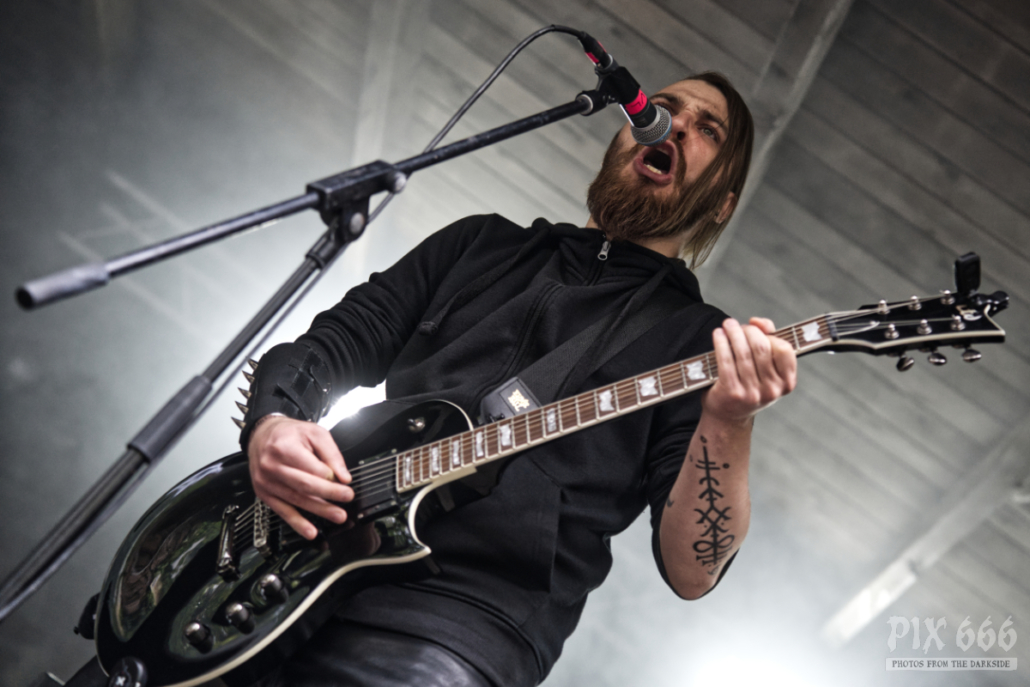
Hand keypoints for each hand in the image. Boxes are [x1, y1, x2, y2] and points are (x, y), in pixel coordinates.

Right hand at [247, 416, 353, 539]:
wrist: (261, 436)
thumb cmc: (289, 434)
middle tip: (347, 498)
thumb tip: (343, 476)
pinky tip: (310, 531)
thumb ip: (331, 454)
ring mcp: (266, 482)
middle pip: (305, 485)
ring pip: (296, 500)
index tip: (346, 483)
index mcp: (284, 448)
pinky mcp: (264, 494)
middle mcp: (272, 466)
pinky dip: (297, 523)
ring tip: (337, 515)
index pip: (313, 468)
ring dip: (319, 510)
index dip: (331, 477)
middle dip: (329, 494)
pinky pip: (282, 511)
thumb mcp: (314, 433)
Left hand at [703, 317, 796, 423]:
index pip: (784, 349)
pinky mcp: (732, 393)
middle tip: (737, 326)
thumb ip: (768, 341)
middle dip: (748, 331)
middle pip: (761, 347)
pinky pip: (726, 361)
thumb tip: (758, 322)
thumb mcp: (765, 370)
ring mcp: (752, 393)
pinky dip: (721, 343)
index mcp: (786, 383)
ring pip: (743, 352)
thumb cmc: (748, 387)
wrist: (729, 416)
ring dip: (733, 333)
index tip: (756, 328)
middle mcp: (772, 390)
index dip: (769, 334)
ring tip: (727, 325)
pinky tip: (718, 335)